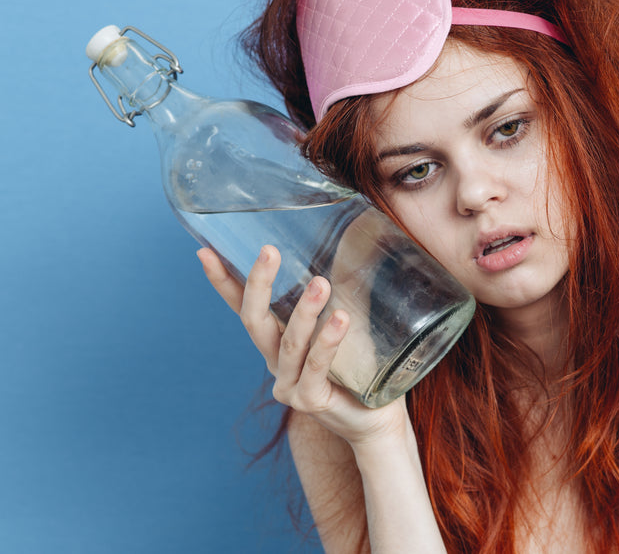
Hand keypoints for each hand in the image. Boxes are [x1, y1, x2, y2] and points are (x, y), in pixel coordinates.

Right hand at [197, 245, 408, 446]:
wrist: (379, 419)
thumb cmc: (363, 364)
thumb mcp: (352, 315)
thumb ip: (347, 281)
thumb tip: (359, 231)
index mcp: (277, 341)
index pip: (244, 307)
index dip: (224, 282)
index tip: (205, 252)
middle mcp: (275, 362)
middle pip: (255, 320)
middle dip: (259, 284)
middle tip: (269, 251)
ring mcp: (289, 384)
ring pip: (289, 342)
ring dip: (304, 311)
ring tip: (321, 283)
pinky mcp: (310, 401)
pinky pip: (316, 366)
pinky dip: (327, 341)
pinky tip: (341, 319)